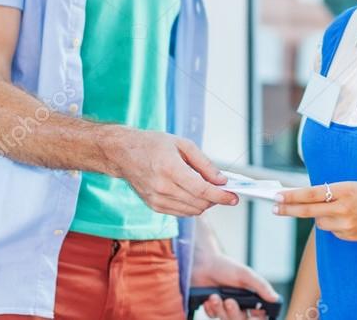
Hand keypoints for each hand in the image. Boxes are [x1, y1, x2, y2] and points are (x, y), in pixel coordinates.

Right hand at [110, 128, 238, 216]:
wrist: (123, 153)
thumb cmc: (152, 144)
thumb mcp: (182, 144)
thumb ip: (204, 163)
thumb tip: (220, 180)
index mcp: (170, 168)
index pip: (202, 190)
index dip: (221, 196)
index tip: (234, 197)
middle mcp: (162, 187)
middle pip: (199, 203)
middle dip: (215, 199)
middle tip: (222, 190)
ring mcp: (156, 199)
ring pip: (191, 211)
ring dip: (204, 204)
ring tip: (207, 190)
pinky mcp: (154, 206)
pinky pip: (180, 213)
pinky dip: (191, 206)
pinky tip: (193, 194)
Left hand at [192, 252, 278, 318]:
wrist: (202, 262)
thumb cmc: (225, 266)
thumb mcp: (245, 274)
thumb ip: (261, 286)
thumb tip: (275, 298)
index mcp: (251, 297)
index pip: (260, 316)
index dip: (257, 318)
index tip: (253, 315)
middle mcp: (240, 304)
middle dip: (234, 313)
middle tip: (229, 301)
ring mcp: (226, 307)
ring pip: (226, 319)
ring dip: (220, 308)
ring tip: (214, 296)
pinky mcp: (213, 308)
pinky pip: (213, 316)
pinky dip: (211, 308)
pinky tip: (209, 298)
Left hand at [273, 181, 356, 240]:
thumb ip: (337, 192)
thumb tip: (317, 197)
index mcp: (345, 190)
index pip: (311, 194)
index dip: (292, 196)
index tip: (277, 196)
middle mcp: (344, 209)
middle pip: (308, 211)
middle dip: (288, 209)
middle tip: (274, 207)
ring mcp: (348, 225)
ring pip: (321, 223)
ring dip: (319, 216)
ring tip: (332, 209)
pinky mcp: (352, 236)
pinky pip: (334, 231)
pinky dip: (334, 225)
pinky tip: (346, 218)